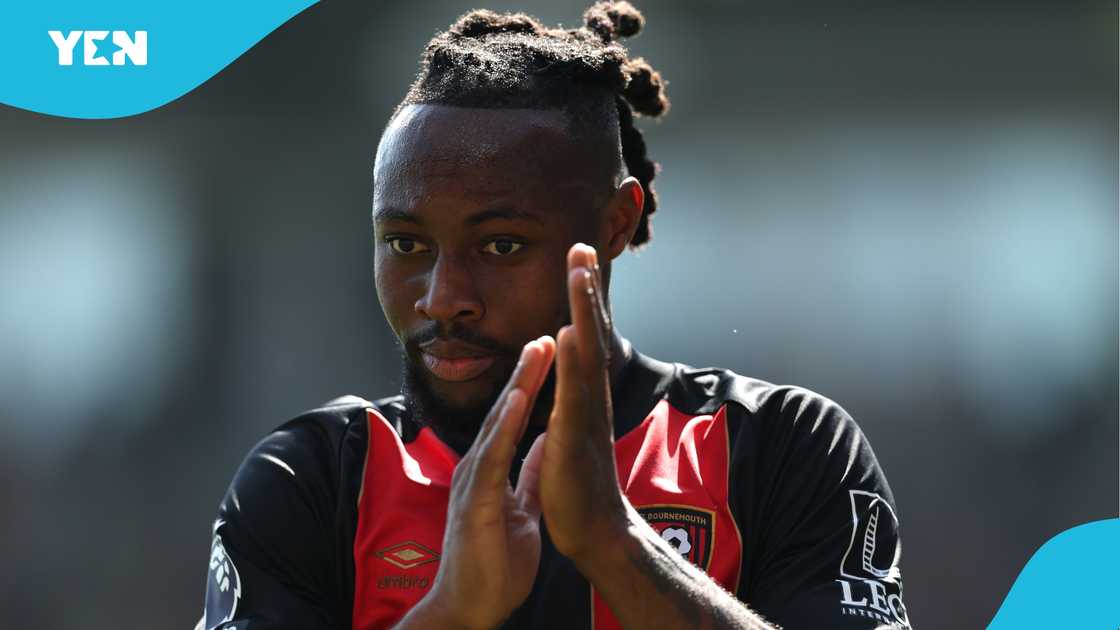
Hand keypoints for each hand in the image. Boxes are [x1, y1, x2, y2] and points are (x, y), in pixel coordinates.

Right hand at [415, 336, 555, 629]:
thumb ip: (528, 476)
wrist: (471, 607)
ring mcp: (473, 482)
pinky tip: (519, 399)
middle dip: (524, 373)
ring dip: (517, 386)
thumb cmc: (492, 563)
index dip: (528, 386)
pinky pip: (493, 456)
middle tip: (543, 335)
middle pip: (503, 411)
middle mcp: (478, 468)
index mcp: (490, 469)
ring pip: (497, 424)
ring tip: (537, 351)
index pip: (511, 419)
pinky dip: (507, 425)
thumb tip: (543, 444)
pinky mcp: (476, 501)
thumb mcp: (521, 510)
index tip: (547, 353)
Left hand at [528, 243, 628, 564]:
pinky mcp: (576, 436)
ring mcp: (586, 413)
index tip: (577, 261)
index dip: (582, 299)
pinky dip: (573, 360)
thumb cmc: (581, 484)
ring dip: (583, 310)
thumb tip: (565, 377)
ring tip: (579, 272)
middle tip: (582, 247)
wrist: (596, 530)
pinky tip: (568, 331)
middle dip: (586, 289)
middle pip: (590, 332)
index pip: (584, 338)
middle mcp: (591, 397)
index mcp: (584, 395)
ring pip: (586, 352)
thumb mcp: (572, 431)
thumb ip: (571, 401)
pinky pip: (574, 392)